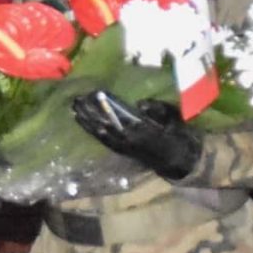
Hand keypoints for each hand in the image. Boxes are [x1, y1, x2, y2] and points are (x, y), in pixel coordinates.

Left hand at [71, 91, 200, 181]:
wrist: (178, 158)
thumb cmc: (176, 132)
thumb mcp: (173, 117)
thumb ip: (158, 109)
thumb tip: (140, 104)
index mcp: (141, 131)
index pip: (118, 117)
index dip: (105, 106)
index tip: (94, 93)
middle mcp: (129, 141)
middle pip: (104, 125)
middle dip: (90, 113)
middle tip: (77, 99)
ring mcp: (123, 147)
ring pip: (101, 134)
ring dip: (87, 122)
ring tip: (75, 109)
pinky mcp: (121, 151)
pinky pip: (103, 141)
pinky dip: (92, 132)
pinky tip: (83, 122)